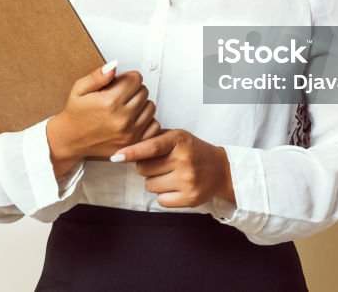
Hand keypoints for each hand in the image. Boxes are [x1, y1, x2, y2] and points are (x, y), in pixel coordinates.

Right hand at [46, 62, 160, 174]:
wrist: (71, 141)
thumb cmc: (76, 115)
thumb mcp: (80, 89)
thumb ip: (98, 76)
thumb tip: (113, 66)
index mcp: (109, 102)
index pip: (136, 79)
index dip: (127, 78)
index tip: (120, 83)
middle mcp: (122, 118)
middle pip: (144, 91)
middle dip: (133, 90)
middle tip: (120, 96)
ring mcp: (130, 133)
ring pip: (150, 107)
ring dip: (141, 105)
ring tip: (125, 108)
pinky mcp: (135, 143)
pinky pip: (154, 125)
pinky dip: (147, 121)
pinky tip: (133, 120)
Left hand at [110, 129, 235, 207]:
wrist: (221, 170)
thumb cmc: (192, 150)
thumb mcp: (177, 137)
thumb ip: (154, 140)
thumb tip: (127, 150)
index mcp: (179, 140)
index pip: (151, 147)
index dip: (132, 152)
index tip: (116, 157)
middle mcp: (184, 160)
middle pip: (144, 169)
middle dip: (146, 167)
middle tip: (161, 164)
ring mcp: (188, 181)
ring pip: (150, 185)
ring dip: (154, 181)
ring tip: (170, 175)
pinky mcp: (190, 198)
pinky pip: (161, 200)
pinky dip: (164, 195)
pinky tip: (176, 186)